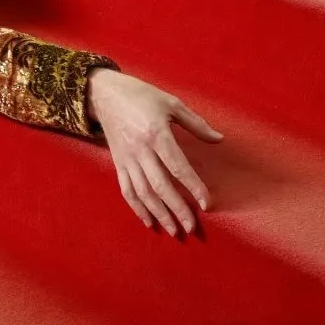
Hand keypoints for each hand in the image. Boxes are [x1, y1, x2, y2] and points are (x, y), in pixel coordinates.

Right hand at [87, 68, 223, 235]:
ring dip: (159, 213)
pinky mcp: (118, 163)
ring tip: (173, 230)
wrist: (105, 94)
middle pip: (160, 185)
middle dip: (176, 208)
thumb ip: (196, 123)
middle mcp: (140, 149)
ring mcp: (127, 158)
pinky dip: (137, 208)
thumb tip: (219, 139)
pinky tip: (149, 221)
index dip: (193, 186)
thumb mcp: (171, 103)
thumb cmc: (141, 96)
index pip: (177, 166)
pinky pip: (127, 189)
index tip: (206, 203)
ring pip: (143, 192)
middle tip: (191, 227)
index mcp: (156, 133)